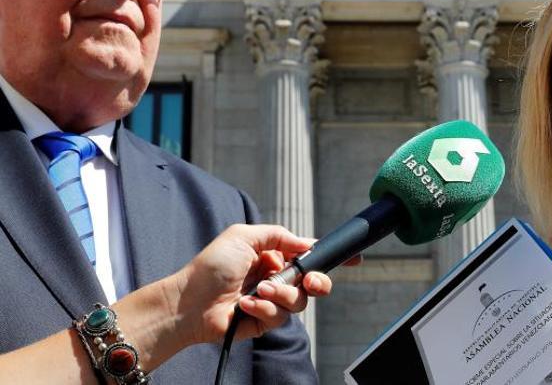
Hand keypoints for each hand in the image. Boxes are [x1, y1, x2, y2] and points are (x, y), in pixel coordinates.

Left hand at [170, 224, 332, 345]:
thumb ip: (279, 236)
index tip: (356, 258)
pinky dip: (263, 309)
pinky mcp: (265, 321)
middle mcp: (277, 278)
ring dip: (281, 294)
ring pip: (300, 301)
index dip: (331, 257)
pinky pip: (280, 317)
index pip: (309, 255)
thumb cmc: (211, 266)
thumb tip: (305, 244)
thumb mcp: (244, 236)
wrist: (189, 303)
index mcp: (274, 255)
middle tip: (308, 281)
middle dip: (318, 281)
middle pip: (315, 282)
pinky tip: (244, 305)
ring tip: (257, 291)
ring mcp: (272, 300)